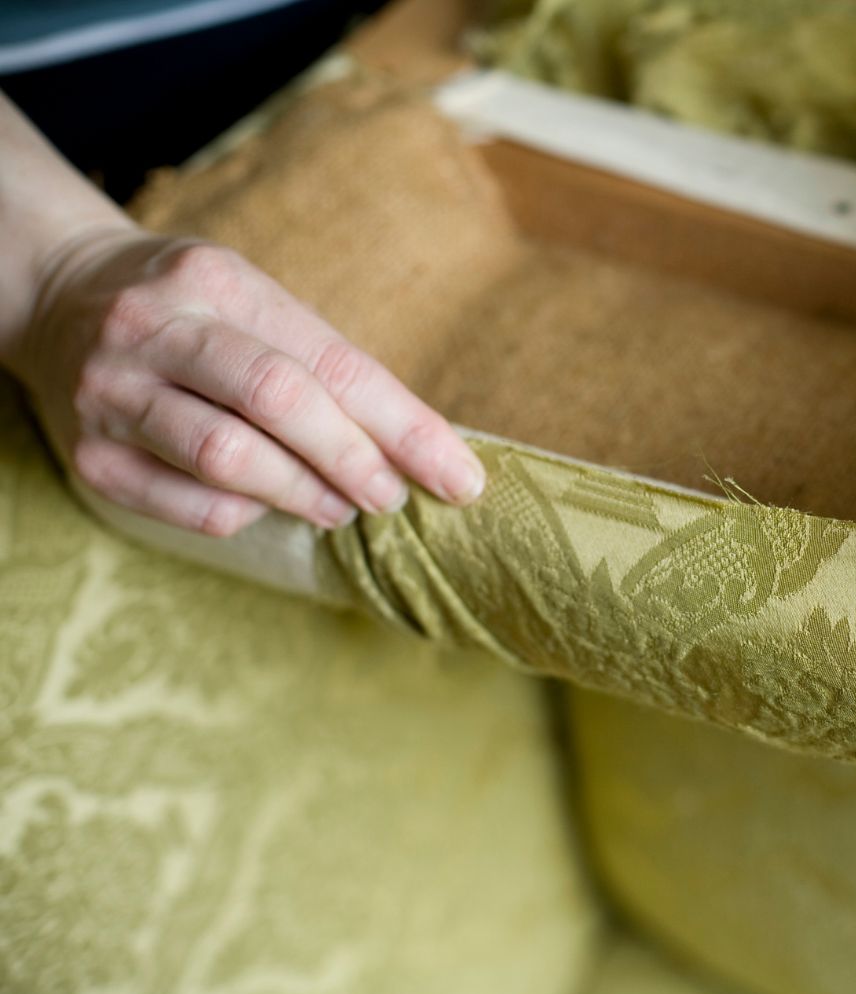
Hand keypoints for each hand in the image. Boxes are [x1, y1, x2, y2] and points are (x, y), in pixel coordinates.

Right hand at [7, 223, 484, 535]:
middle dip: (354, 459)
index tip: (460, 476)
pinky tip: (265, 506)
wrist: (59, 295)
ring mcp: (112, 391)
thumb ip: (325, 364)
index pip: (333, 362)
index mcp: (217, 281)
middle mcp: (155, 328)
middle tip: (394, 496)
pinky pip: (186, 504)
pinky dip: (242, 514)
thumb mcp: (255, 301)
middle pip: (278, 402)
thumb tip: (419, 449)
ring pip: (228, 459)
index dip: (406, 427)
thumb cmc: (194, 309)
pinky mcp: (89, 454)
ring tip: (342, 507)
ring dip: (305, 494)